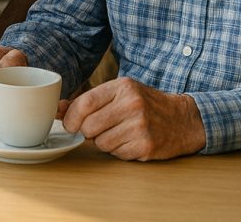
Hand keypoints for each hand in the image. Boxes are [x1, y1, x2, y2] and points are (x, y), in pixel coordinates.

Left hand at [62, 77, 205, 160]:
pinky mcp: (147, 146)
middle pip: (89, 126)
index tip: (69, 124)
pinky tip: (130, 142)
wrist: (183, 119)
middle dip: (88, 132)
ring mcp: (141, 126)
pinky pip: (116, 154)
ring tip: (119, 133)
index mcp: (122, 87)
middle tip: (98, 129)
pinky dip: (119, 151)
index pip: (85, 103)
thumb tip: (57, 109)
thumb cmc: (146, 104)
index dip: (71, 117)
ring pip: (101, 143)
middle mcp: (132, 104)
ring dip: (104, 142)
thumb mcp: (120, 93)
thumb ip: (89, 100)